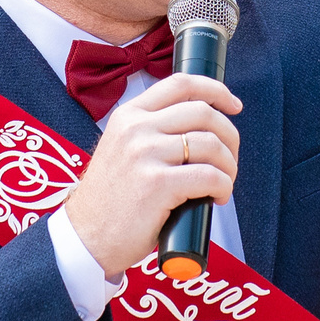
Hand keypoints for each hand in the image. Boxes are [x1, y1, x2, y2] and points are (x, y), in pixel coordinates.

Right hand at [58, 73, 240, 278]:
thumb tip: (201, 129)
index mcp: (129, 115)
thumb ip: (152, 133)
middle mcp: (136, 128)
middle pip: (203, 112)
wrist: (86, 237)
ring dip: (229, 165)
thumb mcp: (122, 149)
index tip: (233, 105)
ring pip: (211, 144)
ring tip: (224, 182)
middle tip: (230, 159)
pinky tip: (218, 197)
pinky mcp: (157, 184)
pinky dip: (224, 186)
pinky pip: (210, 176)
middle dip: (229, 135)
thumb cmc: (110, 200)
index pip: (180, 83)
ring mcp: (145, 154)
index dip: (216, 90)